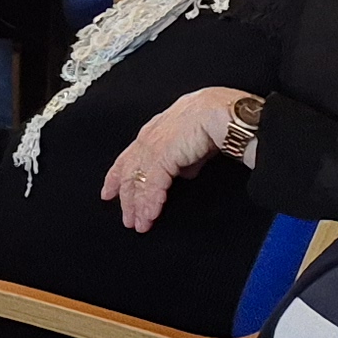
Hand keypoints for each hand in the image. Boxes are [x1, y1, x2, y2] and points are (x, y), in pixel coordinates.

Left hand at [99, 89, 244, 233]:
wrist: (227, 113)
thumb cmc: (218, 120)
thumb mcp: (196, 143)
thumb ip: (187, 159)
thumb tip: (183, 173)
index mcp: (156, 130)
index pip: (129, 156)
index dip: (117, 176)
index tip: (109, 192)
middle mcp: (150, 136)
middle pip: (129, 171)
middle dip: (126, 198)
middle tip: (128, 219)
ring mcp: (154, 144)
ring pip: (138, 180)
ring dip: (138, 205)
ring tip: (140, 224)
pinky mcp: (163, 154)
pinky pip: (152, 183)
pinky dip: (151, 201)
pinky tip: (150, 215)